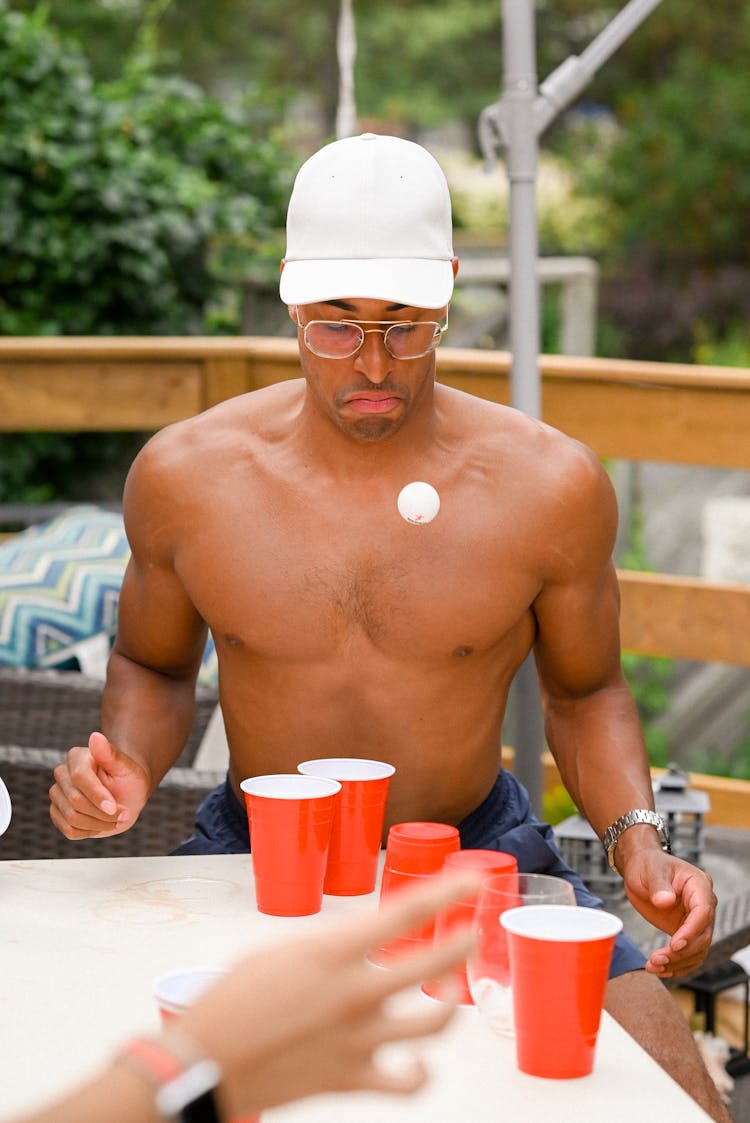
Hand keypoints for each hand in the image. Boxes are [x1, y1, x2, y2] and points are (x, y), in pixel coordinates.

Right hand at [49, 732, 149, 839]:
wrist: (127, 795)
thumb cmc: (129, 779)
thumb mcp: (127, 768)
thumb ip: (111, 754)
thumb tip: (95, 736)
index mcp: (78, 757)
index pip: (80, 777)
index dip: (97, 795)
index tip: (114, 808)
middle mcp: (62, 773)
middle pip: (75, 800)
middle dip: (102, 813)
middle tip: (124, 814)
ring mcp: (57, 794)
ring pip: (71, 817)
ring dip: (99, 824)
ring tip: (117, 819)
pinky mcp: (57, 813)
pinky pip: (69, 830)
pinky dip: (90, 832)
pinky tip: (103, 824)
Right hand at [177, 871, 478, 1116]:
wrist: (204, 1062)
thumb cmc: (232, 999)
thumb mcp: (278, 950)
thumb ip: (327, 946)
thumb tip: (358, 943)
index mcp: (332, 951)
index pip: (404, 912)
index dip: (446, 893)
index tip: (471, 883)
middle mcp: (354, 992)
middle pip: (433, 963)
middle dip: (461, 944)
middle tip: (469, 934)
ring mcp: (358, 1038)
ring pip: (435, 1021)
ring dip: (452, 1002)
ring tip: (452, 991)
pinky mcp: (353, 1078)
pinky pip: (409, 1081)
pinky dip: (422, 1072)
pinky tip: (421, 1061)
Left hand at [620, 849, 716, 977]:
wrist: (640, 868)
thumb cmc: (647, 865)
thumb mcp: (649, 870)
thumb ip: (658, 885)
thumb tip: (666, 901)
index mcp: (699, 884)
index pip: (703, 911)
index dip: (691, 930)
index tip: (674, 944)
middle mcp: (703, 903)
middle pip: (702, 935)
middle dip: (681, 951)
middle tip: (657, 959)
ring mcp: (696, 919)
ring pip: (697, 949)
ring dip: (678, 962)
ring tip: (654, 966)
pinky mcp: (686, 931)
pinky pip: (689, 953)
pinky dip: (677, 964)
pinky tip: (661, 970)